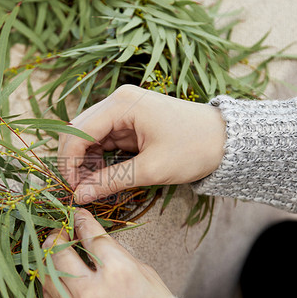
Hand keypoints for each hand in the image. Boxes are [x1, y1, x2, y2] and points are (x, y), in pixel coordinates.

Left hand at [41, 208, 173, 297]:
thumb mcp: (144, 273)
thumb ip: (115, 254)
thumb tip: (91, 236)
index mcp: (117, 272)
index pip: (91, 236)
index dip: (82, 222)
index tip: (78, 216)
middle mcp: (90, 291)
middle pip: (59, 252)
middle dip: (58, 236)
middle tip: (61, 232)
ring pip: (45, 274)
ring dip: (48, 259)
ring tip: (54, 253)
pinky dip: (51, 284)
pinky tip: (57, 278)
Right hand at [58, 84, 226, 203]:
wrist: (227, 140)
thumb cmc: (194, 149)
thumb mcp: (151, 170)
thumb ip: (111, 181)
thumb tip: (79, 196)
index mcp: (122, 104)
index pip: (78, 132)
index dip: (69, 162)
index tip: (72, 190)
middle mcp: (118, 101)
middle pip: (78, 131)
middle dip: (74, 162)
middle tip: (78, 191)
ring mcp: (123, 109)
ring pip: (88, 136)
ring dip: (85, 162)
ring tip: (91, 188)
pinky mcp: (129, 121)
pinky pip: (103, 139)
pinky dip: (98, 159)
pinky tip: (102, 178)